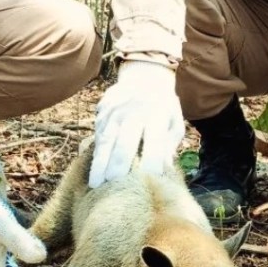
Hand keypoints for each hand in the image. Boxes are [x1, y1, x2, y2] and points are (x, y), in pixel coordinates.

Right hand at [89, 59, 184, 187]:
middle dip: (118, 167)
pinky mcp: (102, 115)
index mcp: (156, 115)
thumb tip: (164, 167)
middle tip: (115, 188)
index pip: (153, 142)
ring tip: (96, 185)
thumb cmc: (164, 109)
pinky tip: (93, 175)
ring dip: (100, 164)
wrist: (144, 78)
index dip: (152, 162)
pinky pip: (97, 138)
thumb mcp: (174, 122)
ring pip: (105, 142)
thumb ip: (170, 144)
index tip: (149, 181)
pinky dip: (95, 156)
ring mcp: (114, 113)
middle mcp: (133, 114)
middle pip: (124, 144)